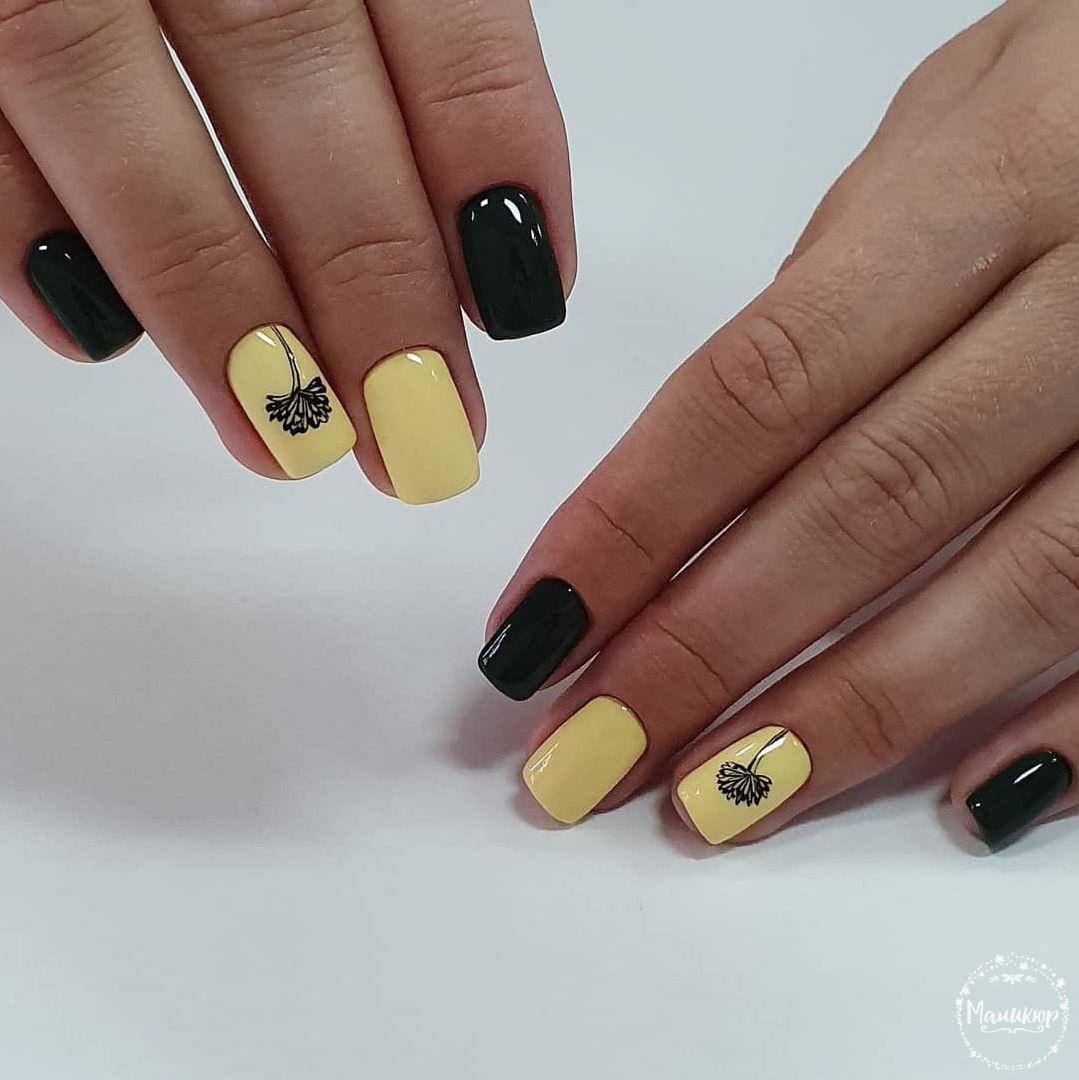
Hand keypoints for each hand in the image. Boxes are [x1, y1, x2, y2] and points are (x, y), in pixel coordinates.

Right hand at [0, 0, 573, 498]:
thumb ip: (403, 39)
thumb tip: (481, 244)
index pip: (443, 14)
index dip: (494, 170)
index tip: (525, 310)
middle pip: (295, 81)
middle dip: (372, 285)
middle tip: (422, 435)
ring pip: (113, 102)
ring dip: (212, 297)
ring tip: (286, 436)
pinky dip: (22, 228)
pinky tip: (96, 337)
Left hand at [480, 0, 1078, 848]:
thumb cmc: (1077, 105)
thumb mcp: (946, 137)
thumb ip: (831, 288)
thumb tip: (710, 462)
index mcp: (981, 181)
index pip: (759, 386)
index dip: (633, 523)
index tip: (535, 629)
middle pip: (861, 504)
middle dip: (708, 650)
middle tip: (593, 753)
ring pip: (1010, 584)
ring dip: (849, 715)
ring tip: (720, 802)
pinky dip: (1066, 722)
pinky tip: (957, 800)